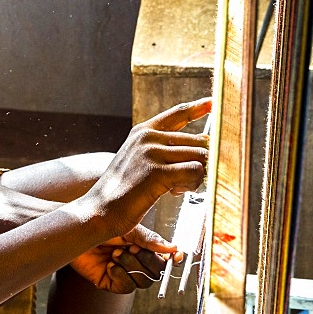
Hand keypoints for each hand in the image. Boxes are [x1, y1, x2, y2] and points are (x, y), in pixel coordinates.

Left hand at [70, 224, 174, 292]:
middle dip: (146, 260)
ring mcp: (124, 273)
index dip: (172, 260)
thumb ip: (149, 240)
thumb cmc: (100, 224)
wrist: (76, 232)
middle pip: (156, 272)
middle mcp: (136, 262)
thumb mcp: (128, 229)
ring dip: (131, 267)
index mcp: (143, 247)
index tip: (177, 256)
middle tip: (130, 247)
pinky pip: (126, 288)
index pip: (164, 259)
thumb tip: (172, 249)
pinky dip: (120, 276)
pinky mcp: (111, 283)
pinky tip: (110, 265)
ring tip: (115, 254)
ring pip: (143, 282)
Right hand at [83, 98, 211, 240]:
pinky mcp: (157, 172)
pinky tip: (173, 192)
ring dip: (196, 177)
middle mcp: (148, 137)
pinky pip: (195, 172)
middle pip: (198, 141)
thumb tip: (199, 149)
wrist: (99, 211)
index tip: (213, 102)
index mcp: (142, 131)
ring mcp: (152, 152)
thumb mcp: (137, 161)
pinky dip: (191, 185)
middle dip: (198, 163)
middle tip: (180, 182)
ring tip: (175, 188)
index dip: (198, 107)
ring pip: (200, 156)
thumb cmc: (121, 192)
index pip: (177, 113)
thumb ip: (161, 150)